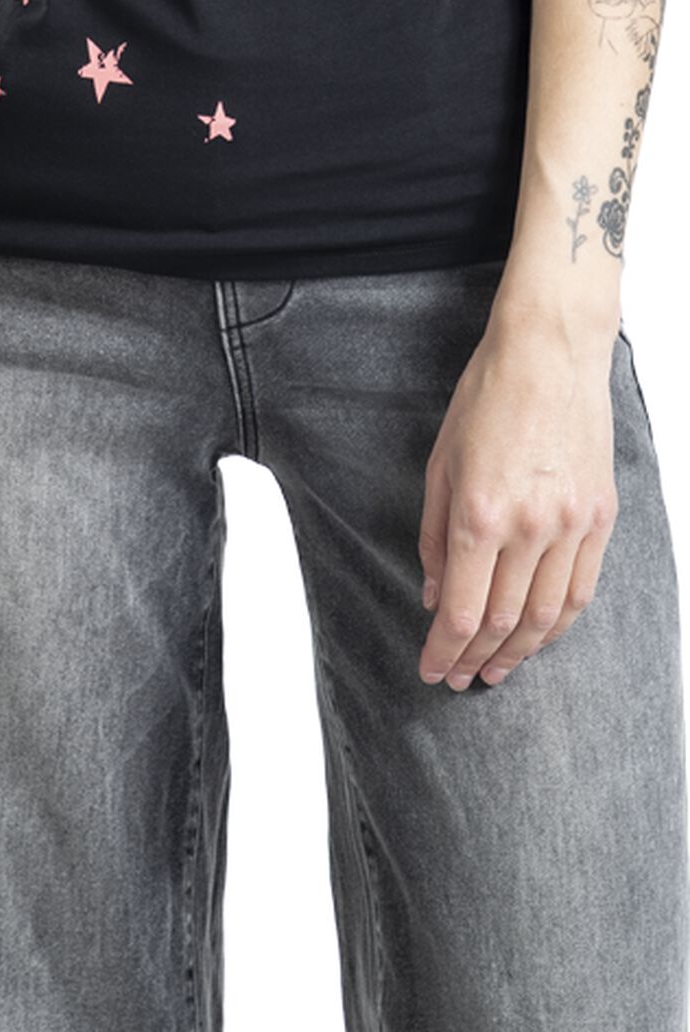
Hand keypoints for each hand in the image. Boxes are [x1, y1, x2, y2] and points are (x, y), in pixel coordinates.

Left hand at [417, 313, 617, 690]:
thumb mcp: (440, 462)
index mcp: (480, 513)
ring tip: (495, 670)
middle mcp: (529, 527)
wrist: (550, 353)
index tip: (431, 670)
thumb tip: (434, 595)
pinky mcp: (599, 516)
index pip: (461, 610)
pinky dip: (557, 623)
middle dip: (475, 660)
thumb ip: (435, 536)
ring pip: (545, 616)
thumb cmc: (487, 396)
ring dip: (517, 653)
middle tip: (458, 678)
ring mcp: (570, 524)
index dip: (443, 651)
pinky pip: (580, 589)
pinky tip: (537, 636)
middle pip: (501, 621)